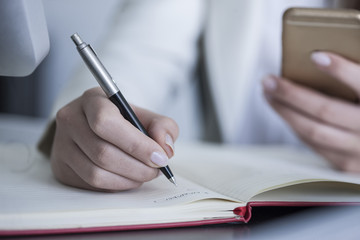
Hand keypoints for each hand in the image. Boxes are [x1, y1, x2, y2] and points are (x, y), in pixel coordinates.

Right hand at [51, 87, 178, 190]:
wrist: (98, 126)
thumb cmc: (124, 121)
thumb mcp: (146, 116)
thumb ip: (163, 127)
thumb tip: (165, 148)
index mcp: (92, 100)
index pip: (106, 122)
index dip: (136, 144)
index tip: (160, 157)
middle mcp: (70, 120)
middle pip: (102, 152)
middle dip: (138, 166)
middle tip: (157, 170)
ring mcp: (62, 145)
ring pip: (96, 173)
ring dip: (129, 179)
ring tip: (146, 174)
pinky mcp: (62, 167)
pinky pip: (91, 185)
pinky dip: (117, 185)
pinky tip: (130, 178)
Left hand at [262, 52, 359, 172]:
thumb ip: (356, 82)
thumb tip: (322, 60)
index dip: (341, 70)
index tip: (316, 56)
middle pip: (326, 111)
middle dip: (291, 94)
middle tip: (269, 79)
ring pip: (313, 131)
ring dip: (285, 111)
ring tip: (269, 94)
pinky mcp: (348, 168)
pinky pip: (314, 145)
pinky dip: (296, 126)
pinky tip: (285, 112)